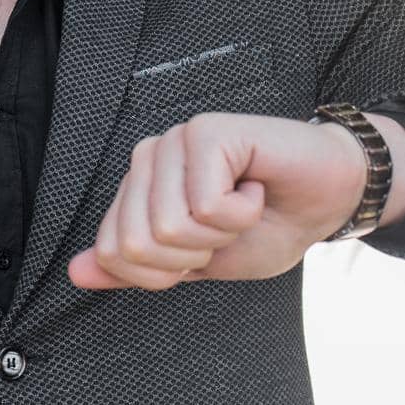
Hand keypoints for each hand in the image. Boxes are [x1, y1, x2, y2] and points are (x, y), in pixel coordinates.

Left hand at [67, 112, 369, 289]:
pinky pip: (207, 206)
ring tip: (242, 205)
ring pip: (169, 227)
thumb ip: (138, 267)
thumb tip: (75, 273)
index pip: (112, 253)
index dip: (166, 272)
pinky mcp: (207, 131)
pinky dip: (242, 214)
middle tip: (227, 227)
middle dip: (193, 256)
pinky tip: (256, 187)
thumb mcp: (198, 264)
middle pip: (137, 245)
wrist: (329, 199)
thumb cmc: (269, 226)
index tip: (206, 248)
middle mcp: (148, 157)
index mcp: (138, 188)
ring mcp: (174, 140)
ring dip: (220, 235)